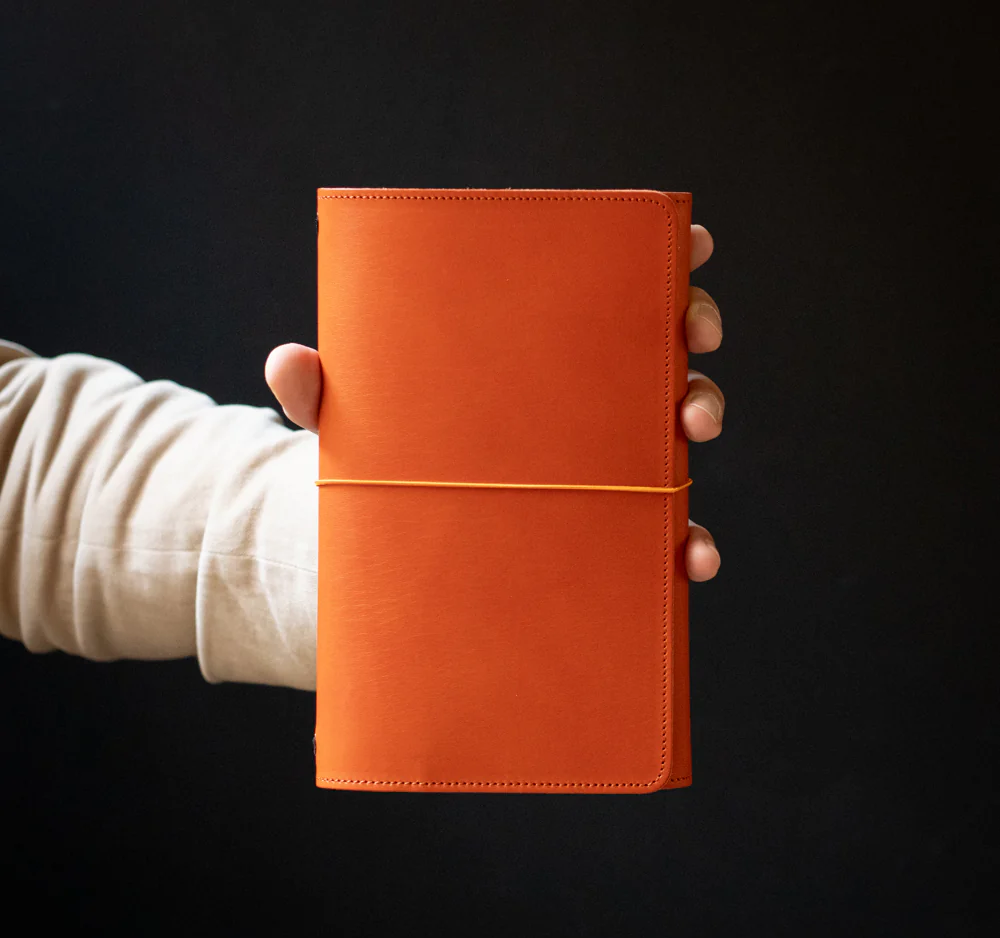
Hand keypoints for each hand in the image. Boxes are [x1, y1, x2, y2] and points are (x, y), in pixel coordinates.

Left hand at [266, 224, 723, 580]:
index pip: (606, 290)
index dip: (660, 260)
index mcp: (533, 355)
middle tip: (691, 341)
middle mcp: (578, 400)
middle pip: (660, 350)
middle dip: (692, 336)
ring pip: (673, 435)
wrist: (385, 552)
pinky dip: (685, 547)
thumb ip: (320, 394)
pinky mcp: (599, 531)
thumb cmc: (381, 464)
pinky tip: (689, 561)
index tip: (693, 244)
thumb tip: (291, 364)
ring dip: (701, 421)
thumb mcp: (350, 426)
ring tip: (692, 429)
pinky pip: (658, 536)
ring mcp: (597, 466)